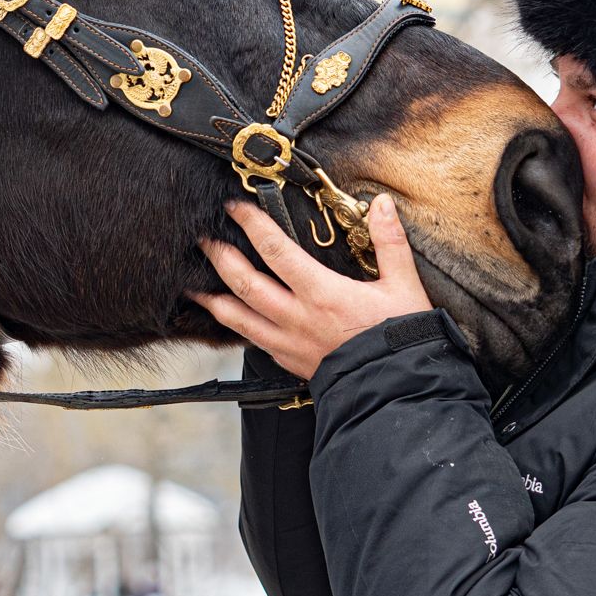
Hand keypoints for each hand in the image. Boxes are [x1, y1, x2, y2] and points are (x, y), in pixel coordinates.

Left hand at [191, 193, 432, 379]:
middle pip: (245, 284)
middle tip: (202, 239)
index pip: (275, 251)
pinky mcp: (289, 362)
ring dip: (213, 299)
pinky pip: (252, 342)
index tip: (234, 207)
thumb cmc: (400, 338)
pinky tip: (227, 319)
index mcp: (322, 293)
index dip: (251, 225)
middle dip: (219, 258)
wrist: (397, 392)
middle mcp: (297, 317)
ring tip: (192, 286)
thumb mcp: (403, 286)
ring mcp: (288, 343)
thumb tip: (382, 203)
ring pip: (238, 319)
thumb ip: (389, 242)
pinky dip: (234, 327)